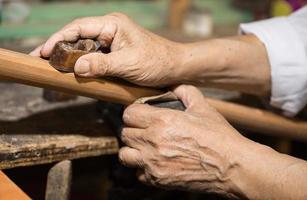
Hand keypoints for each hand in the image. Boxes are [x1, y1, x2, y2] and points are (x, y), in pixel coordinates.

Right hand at [30, 13, 183, 86]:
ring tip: (51, 67)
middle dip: (59, 47)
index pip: (79, 27)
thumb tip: (75, 68)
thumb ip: (102, 65)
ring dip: (69, 57)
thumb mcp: (129, 64)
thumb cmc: (157, 62)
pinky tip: (73, 72)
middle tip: (40, 60)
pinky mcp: (113, 53)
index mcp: (113, 24)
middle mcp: (109, 29)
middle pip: (77, 35)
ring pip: (84, 47)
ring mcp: (111, 41)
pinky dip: (82, 64)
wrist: (174, 68)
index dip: (59, 38)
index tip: (44, 51)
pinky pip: (93, 57)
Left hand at [119, 85, 252, 198]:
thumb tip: (174, 86)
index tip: (141, 114)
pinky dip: (143, 168)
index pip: (129, 113)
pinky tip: (155, 162)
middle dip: (134, 129)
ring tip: (145, 147)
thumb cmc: (219, 137)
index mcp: (162, 120)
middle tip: (145, 130)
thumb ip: (185, 92)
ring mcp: (153, 163)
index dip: (134, 112)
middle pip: (125, 132)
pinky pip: (138, 173)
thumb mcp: (203, 108)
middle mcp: (153, 141)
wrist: (232, 167)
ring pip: (125, 154)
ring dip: (132, 149)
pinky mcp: (157, 180)